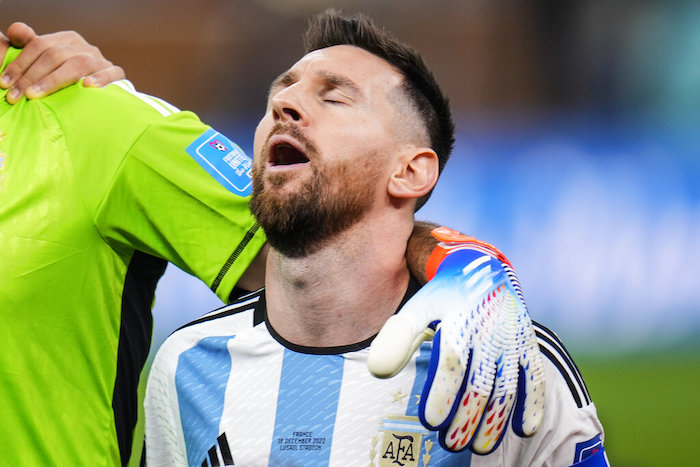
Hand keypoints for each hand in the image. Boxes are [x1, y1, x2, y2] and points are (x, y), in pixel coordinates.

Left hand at [0, 22, 124, 103]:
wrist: (103, 98)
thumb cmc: (69, 82)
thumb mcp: (46, 64)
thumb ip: (29, 47)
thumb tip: (15, 29)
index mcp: (67, 40)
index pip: (39, 45)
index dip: (19, 64)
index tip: (4, 84)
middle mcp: (85, 47)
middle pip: (55, 55)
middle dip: (31, 76)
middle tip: (16, 96)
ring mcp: (102, 60)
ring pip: (78, 64)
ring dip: (54, 81)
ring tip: (36, 95)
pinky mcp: (117, 75)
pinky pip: (111, 73)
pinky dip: (100, 78)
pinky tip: (86, 87)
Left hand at [368, 228, 545, 453]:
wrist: (481, 270)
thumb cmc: (442, 297)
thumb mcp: (417, 309)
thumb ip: (397, 338)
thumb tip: (376, 371)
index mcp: (459, 319)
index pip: (452, 361)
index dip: (443, 393)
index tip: (430, 421)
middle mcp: (489, 329)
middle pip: (480, 382)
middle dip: (465, 417)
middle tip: (450, 443)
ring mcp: (512, 338)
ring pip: (507, 387)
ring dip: (495, 421)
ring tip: (478, 446)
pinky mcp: (528, 345)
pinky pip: (536, 378)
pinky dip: (533, 404)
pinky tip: (523, 430)